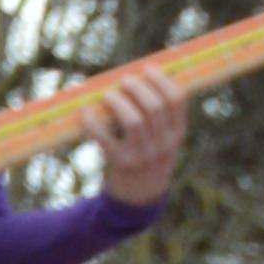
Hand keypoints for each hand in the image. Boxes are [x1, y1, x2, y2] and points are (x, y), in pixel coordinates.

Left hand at [92, 63, 185, 208]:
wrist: (138, 195)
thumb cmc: (148, 154)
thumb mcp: (163, 137)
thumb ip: (159, 114)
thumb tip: (140, 75)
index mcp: (178, 132)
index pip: (177, 99)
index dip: (162, 80)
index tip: (147, 69)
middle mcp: (164, 144)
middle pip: (154, 107)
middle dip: (138, 87)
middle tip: (124, 80)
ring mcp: (143, 156)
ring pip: (133, 121)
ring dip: (118, 102)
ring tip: (108, 95)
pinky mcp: (121, 164)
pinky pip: (106, 139)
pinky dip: (93, 123)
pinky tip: (85, 112)